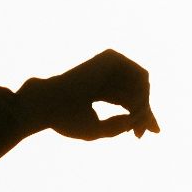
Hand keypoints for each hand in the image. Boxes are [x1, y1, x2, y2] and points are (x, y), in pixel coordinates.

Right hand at [19, 49, 159, 140]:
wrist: (48, 104)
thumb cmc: (66, 119)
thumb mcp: (97, 129)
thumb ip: (118, 126)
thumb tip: (138, 122)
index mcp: (97, 89)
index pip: (125, 100)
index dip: (137, 116)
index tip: (143, 134)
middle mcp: (104, 75)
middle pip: (135, 93)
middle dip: (143, 113)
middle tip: (141, 133)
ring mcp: (108, 65)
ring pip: (141, 85)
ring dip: (142, 105)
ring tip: (132, 121)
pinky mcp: (112, 57)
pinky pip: (140, 76)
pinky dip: (141, 93)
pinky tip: (133, 107)